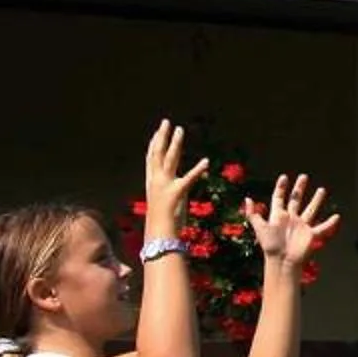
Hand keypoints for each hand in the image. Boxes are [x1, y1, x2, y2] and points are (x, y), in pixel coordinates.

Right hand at [143, 121, 207, 235]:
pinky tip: (206, 161)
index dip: (154, 144)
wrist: (159, 234)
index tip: (157, 132)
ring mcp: (165, 185)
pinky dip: (198, 170)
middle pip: (157, 153)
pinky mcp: (177, 192)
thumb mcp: (165, 203)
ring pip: (169, 158)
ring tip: (180, 130)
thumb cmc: (162, 223)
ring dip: (175, 143)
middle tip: (167, 122)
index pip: (151, 159)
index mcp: (152, 183)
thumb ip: (170, 194)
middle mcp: (156, 181)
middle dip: (162, 136)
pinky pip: (189, 178)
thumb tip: (176, 193)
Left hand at [245, 173, 342, 267]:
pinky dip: (330, 223)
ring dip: (316, 200)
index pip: (279, 198)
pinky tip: (337, 216)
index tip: (284, 177)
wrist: (282, 261)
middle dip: (299, 188)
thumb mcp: (259, 228)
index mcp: (278, 216)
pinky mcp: (311, 234)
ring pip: (311, 209)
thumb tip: (247, 199)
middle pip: (296, 200)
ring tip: (322, 189)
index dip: (281, 188)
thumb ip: (252, 214)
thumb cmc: (270, 245)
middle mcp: (291, 218)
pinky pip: (322, 227)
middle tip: (304, 177)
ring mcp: (302, 226)